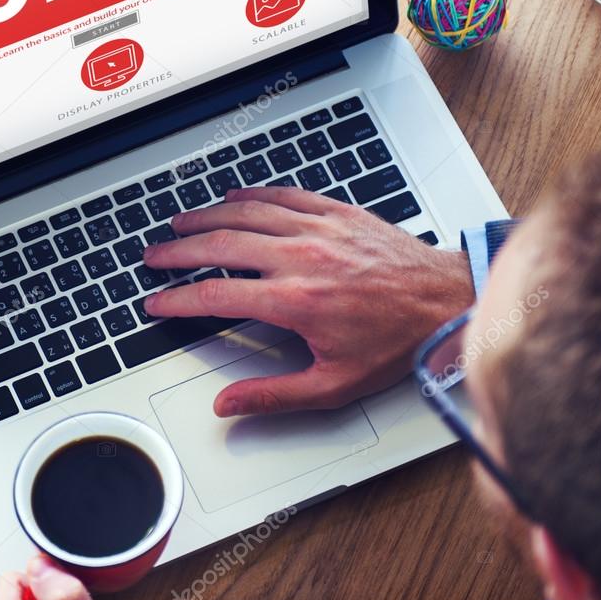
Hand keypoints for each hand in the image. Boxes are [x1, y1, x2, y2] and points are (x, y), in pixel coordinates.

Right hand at [142, 187, 473, 416]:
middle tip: (154, 256)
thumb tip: (228, 404)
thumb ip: (274, 395)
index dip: (177, 300)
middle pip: (220, 245)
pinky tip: (233, 196)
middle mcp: (301, 257)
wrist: (446, 301)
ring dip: (206, 217)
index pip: (215, 295)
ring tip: (180, 224)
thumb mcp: (335, 385)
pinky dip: (251, 194)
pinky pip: (282, 195)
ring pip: (245, 214)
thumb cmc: (397, 342)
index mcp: (295, 301)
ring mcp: (318, 229)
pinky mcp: (336, 212)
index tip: (157, 303)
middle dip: (178, 251)